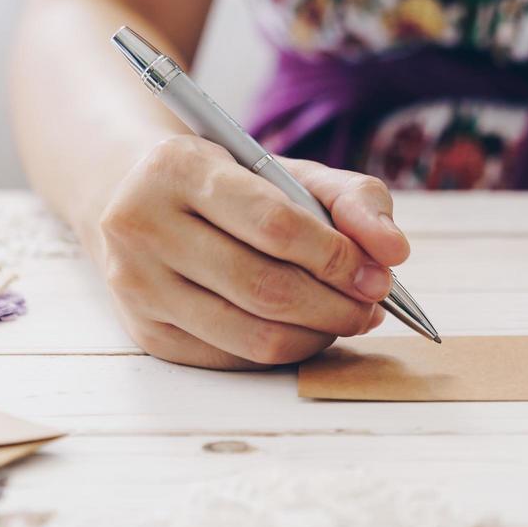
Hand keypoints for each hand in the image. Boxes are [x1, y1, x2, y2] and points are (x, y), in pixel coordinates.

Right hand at [95, 135, 409, 368]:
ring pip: (251, 334)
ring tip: (346, 318)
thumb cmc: (229, 182)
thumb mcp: (288, 170)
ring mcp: (137, 284)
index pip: (274, 225)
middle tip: (371, 306)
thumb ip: (353, 198)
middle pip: (265, 288)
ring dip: (317, 335)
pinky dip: (283, 351)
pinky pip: (232, 358)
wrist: (133, 196)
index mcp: (177, 168)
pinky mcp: (145, 331)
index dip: (336, 257)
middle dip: (335, 305)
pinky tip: (304, 330)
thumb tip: (394, 251)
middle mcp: (142, 226)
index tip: (379, 274)